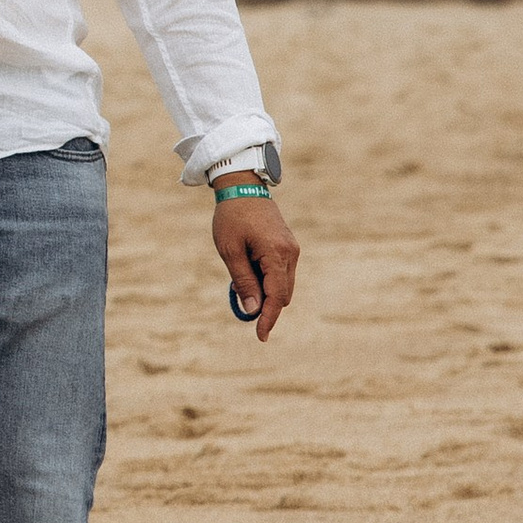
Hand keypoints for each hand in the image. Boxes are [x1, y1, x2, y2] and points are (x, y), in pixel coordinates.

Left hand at [213, 189, 298, 340]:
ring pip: (284, 285)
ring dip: (266, 292)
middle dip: (266, 306)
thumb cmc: (232, 217)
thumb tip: (253, 310)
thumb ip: (243, 281)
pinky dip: (268, 279)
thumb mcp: (230, 251)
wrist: (242, 186)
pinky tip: (249, 269)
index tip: (260, 337)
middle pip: (283, 294)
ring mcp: (292, 249)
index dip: (268, 319)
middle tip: (242, 306)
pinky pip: (282, 272)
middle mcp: (290, 253)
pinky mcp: (288, 246)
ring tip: (241, 277)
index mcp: (276, 254)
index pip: (276, 297)